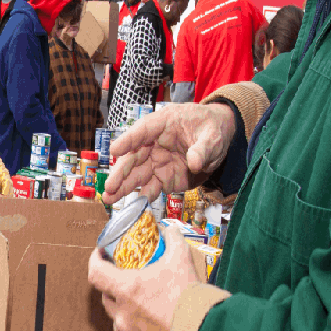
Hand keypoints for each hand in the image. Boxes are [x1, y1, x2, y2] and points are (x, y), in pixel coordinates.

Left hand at [86, 223, 202, 330]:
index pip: (96, 273)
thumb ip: (174, 243)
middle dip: (115, 291)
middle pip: (108, 301)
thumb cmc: (191, 301)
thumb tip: (171, 231)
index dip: (95, 262)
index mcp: (126, 291)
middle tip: (130, 285)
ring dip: (129, 318)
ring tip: (149, 313)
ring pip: (121, 326)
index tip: (100, 257)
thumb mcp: (182, 264)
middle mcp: (122, 317)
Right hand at [103, 103, 235, 203]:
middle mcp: (155, 144)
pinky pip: (151, 187)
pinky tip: (134, 206)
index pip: (142, 131)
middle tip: (109, 187)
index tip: (114, 150)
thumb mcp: (212, 135)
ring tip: (109, 199)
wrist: (221, 139)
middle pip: (134, 158)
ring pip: (138, 175)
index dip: (128, 141)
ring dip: (124, 188)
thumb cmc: (213, 128)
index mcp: (164, 124)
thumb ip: (203, 148)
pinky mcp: (164, 177)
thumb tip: (194, 163)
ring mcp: (158, 161)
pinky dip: (144, 196)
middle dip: (120, 173)